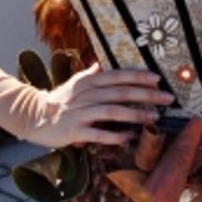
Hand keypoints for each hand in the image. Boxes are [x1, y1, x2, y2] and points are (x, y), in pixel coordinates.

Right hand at [25, 63, 173, 147]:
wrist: (33, 116)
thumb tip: (103, 64)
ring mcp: (80, 112)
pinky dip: (114, 135)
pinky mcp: (74, 130)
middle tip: (167, 98)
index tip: (158, 79)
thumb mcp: (76, 83)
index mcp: (89, 81)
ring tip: (154, 117)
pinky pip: (98, 133)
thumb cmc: (60, 99)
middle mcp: (87, 94)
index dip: (139, 77)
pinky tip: (128, 137)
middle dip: (146, 95)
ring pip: (113, 111)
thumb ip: (91, 74)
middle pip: (121, 92)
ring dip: (136, 114)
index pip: (118, 76)